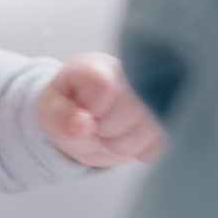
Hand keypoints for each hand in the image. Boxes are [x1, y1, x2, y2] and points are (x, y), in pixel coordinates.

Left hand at [38, 52, 164, 166]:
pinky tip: (125, 138)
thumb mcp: (52, 111)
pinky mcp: (165, 116)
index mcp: (98, 66)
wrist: (84, 113)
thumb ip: (62, 116)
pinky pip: (159, 143)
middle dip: (107, 131)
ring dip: (122, 144)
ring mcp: (152, 93)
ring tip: (107, 132)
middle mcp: (131, 74)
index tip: (83, 113)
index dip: (93, 112)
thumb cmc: (67, 107)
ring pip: (150, 130)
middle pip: (132, 113)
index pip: (106, 90)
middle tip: (95, 126)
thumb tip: (82, 126)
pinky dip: (139, 150)